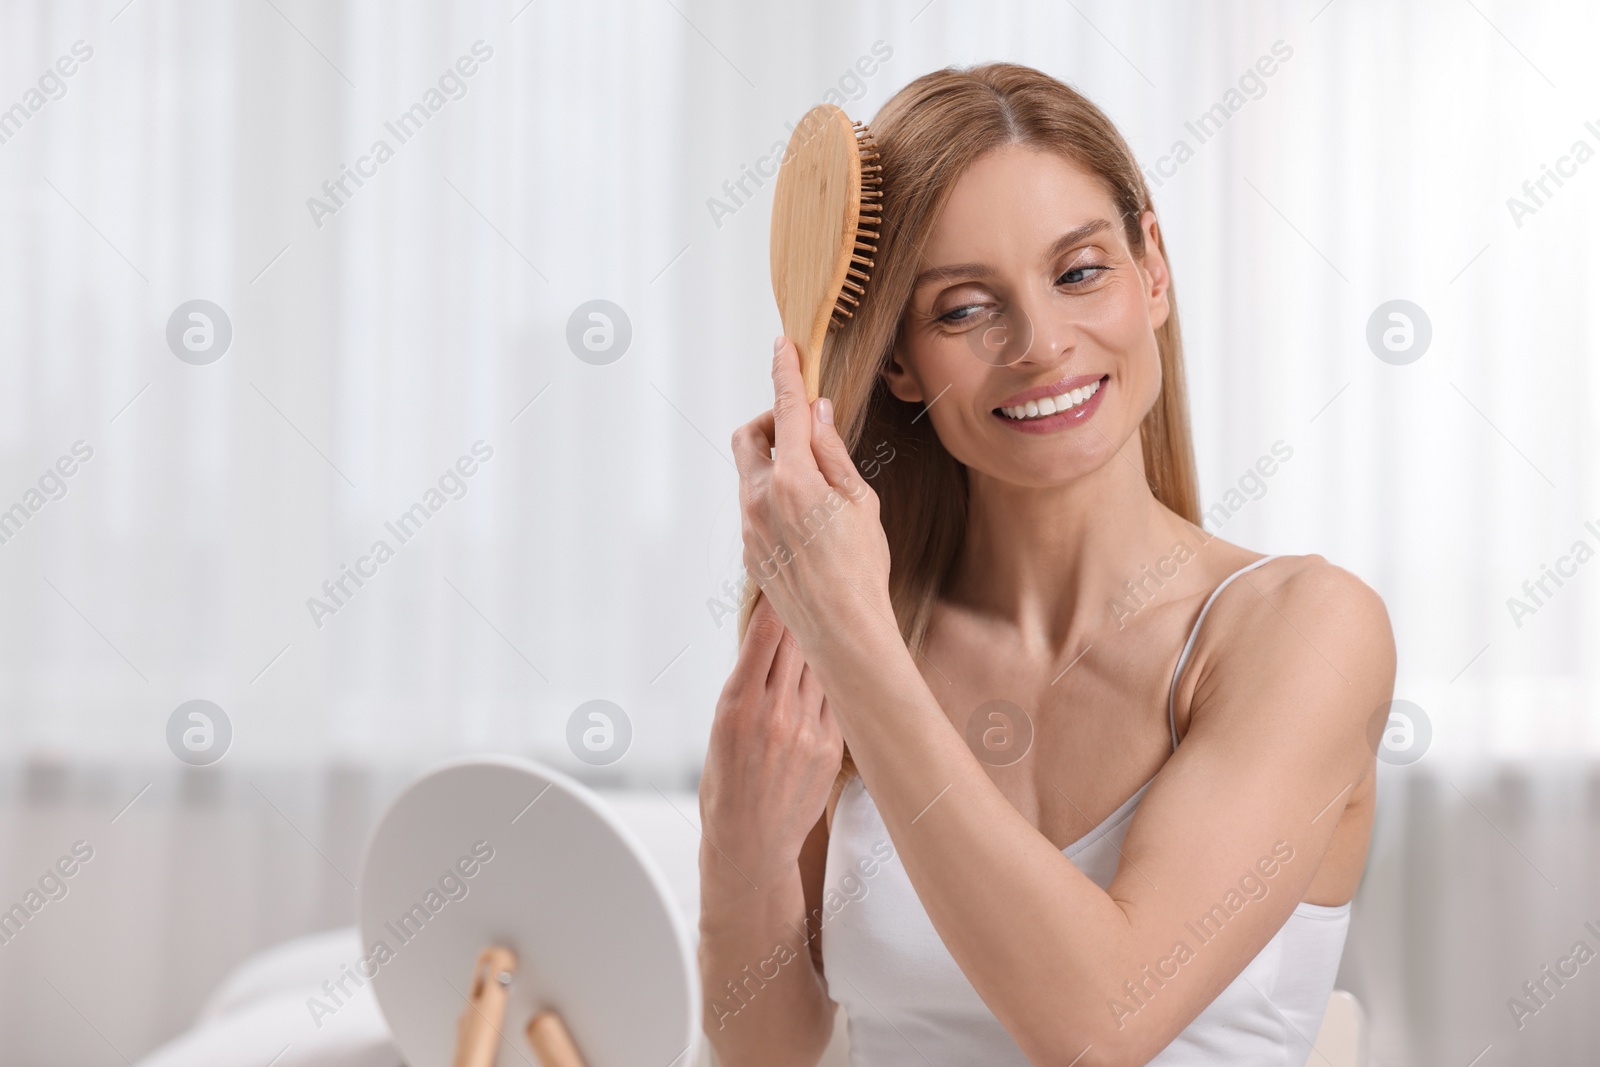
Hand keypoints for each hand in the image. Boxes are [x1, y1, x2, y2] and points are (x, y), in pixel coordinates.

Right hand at [699, 595, 843, 886]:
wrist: (750, 843)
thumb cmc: (725, 785)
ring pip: (824, 666)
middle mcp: (774, 713)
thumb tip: (770, 641)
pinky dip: (837, 680)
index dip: (778, 600)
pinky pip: (838, 699)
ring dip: (826, 643)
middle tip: (814, 582)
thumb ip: (746, 685)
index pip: (765, 633)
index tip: (784, 574)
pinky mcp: (830, 747)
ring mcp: (807, 730)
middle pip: (801, 642)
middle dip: (806, 613)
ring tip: (831, 617)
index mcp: (737, 704)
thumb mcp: (719, 728)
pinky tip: (840, 666)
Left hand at [730, 337, 893, 656]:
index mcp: (792, 479)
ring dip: (774, 462)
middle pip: (747, 435)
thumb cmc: (862, 567)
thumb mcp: (860, 500)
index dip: (785, 372)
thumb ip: (832, 451)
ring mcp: (748, 525)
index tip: (782, 347)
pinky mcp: (748, 548)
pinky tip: (807, 520)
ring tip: (815, 485)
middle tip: (802, 431)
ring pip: (749, 473)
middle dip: (770, 422)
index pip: (785, 409)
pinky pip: (753, 505)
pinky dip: (774, 495)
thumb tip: (816, 412)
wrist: (842, 630)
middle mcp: (759, 497)